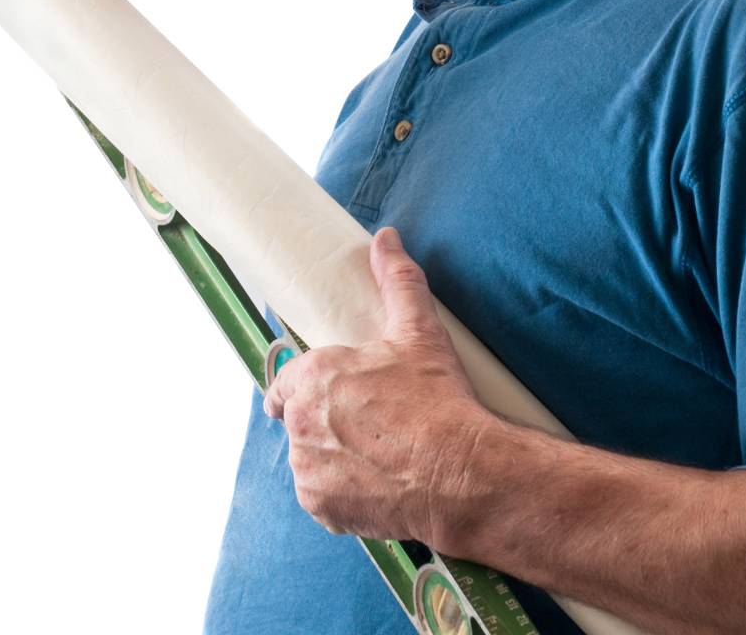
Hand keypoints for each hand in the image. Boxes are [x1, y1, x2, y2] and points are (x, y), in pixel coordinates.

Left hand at [262, 225, 498, 550]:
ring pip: (309, 458)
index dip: (306, 387)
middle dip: (324, 420)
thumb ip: (396, 279)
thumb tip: (385, 238)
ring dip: (331, 456)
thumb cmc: (436, 399)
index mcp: (313, 377)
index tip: (332, 394)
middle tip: (367, 421)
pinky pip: (321, 496)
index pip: (285, 382)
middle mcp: (300, 424)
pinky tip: (375, 479)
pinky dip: (340, 490)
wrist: (460, 472)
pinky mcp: (321, 508)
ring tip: (376, 451)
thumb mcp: (418, 330)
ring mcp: (308, 471)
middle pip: (299, 420)